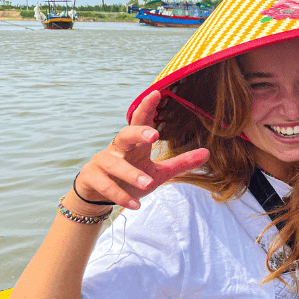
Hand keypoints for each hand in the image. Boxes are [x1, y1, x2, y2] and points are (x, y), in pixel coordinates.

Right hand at [74, 91, 209, 208]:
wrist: (97, 196)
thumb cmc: (130, 179)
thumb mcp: (158, 172)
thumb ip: (180, 163)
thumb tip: (207, 153)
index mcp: (134, 144)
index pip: (140, 121)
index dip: (147, 107)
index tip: (156, 93)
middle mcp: (117, 149)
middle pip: (125, 134)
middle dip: (138, 133)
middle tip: (153, 135)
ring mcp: (102, 163)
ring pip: (115, 164)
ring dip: (131, 174)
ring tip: (146, 184)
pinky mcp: (91, 178)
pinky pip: (106, 186)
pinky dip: (121, 196)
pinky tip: (135, 205)